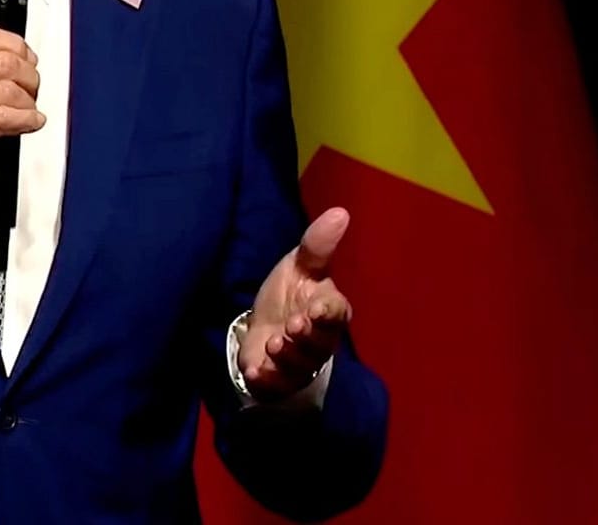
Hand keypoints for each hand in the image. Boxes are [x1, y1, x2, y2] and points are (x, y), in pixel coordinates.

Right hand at [0, 25, 43, 237]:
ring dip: (28, 100)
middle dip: (28, 73)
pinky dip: (26, 120)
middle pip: (3, 60)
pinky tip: (30, 123)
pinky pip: (6, 118)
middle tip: (32, 85)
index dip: (15, 45)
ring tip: (30, 108)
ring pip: (9, 89)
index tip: (25, 55)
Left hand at [239, 208, 352, 399]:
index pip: (336, 314)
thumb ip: (318, 244)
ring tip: (274, 343)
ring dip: (287, 357)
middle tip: (292, 324)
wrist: (262, 323)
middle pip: (320, 344)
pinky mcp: (277, 380)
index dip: (328, 313)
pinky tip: (256, 370)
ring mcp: (299, 364)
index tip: (316, 308)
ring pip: (300, 365)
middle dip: (306, 336)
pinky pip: (276, 385)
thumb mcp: (299, 265)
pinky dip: (267, 380)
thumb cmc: (289, 292)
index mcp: (329, 310)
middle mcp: (319, 341)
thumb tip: (341, 212)